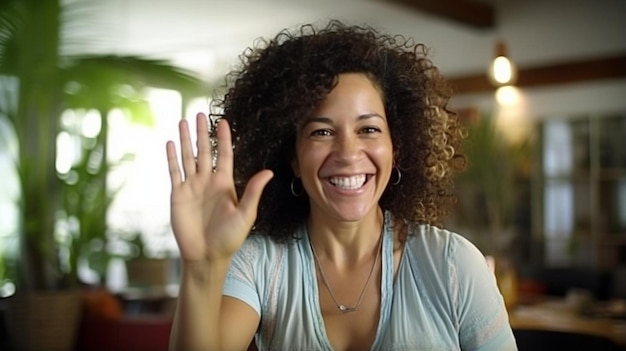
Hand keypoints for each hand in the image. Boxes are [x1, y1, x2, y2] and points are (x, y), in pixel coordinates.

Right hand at [165, 113, 272, 261]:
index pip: (224, 155)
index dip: (224, 138)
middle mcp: (208, 181)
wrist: (207, 256)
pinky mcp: (178, 195)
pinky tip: (171, 143)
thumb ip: (253, 191)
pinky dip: (172, 157)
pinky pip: (174, 172)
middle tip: (200, 113)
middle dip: (202, 133)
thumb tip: (268, 172)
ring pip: (187, 157)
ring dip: (186, 140)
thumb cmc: (229, 238)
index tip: (223, 121)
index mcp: (225, 184)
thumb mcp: (245, 214)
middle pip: (204, 151)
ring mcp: (192, 187)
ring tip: (183, 121)